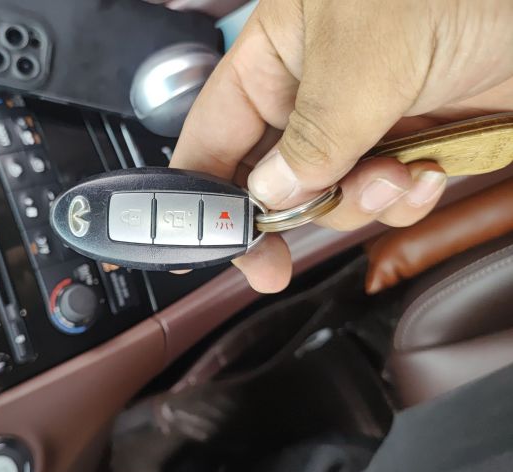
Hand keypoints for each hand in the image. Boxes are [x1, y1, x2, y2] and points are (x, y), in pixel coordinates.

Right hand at [170, 0, 512, 291]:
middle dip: (285, 214)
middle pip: (267, 181)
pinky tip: (426, 172)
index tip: (215, 244)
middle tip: (278, 256)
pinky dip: (403, 200)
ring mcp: (360, 121)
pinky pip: (383, 199)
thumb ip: (311, 138)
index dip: (203, 195)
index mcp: (275, 56)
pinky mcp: (406, 144)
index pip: (212, 135)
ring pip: (327, 198)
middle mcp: (310, 92)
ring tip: (394, 172)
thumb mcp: (365, 59)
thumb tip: (270, 196)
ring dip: (358, 203)